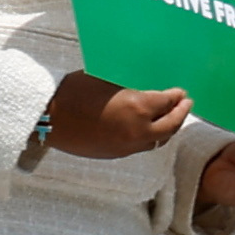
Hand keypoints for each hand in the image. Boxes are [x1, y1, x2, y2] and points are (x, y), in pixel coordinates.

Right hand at [42, 71, 193, 163]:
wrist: (48, 118)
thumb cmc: (74, 90)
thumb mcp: (107, 80)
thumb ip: (131, 85)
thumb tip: (146, 85)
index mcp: (137, 106)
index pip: (167, 102)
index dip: (176, 95)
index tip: (181, 91)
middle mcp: (137, 130)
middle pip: (170, 125)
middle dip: (181, 114)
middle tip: (186, 104)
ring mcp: (127, 145)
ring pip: (158, 140)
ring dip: (168, 128)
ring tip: (172, 118)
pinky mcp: (115, 154)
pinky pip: (141, 147)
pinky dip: (151, 137)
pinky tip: (149, 129)